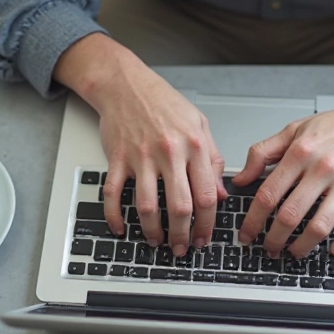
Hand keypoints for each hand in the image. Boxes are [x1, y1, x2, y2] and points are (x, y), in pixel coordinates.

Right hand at [53, 34, 226, 255]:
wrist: (126, 84)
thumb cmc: (163, 103)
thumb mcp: (199, 125)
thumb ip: (212, 159)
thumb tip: (220, 194)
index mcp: (193, 146)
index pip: (206, 195)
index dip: (207, 223)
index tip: (205, 237)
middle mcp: (168, 152)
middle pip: (179, 207)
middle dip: (182, 235)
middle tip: (181, 248)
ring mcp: (140, 157)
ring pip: (147, 206)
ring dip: (152, 231)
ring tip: (157, 241)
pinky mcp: (117, 158)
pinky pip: (113, 193)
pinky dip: (114, 216)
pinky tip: (120, 227)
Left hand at [233, 67, 333, 258]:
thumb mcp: (293, 130)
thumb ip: (262, 153)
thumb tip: (240, 179)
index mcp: (300, 154)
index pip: (269, 194)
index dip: (253, 219)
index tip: (246, 233)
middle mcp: (322, 170)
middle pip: (291, 214)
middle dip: (274, 238)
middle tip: (267, 247)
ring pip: (321, 225)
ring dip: (303, 246)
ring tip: (293, 252)